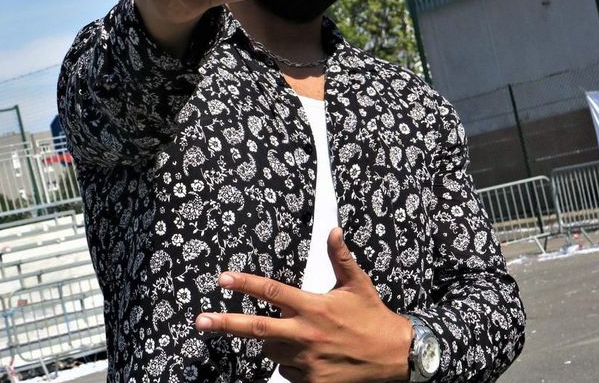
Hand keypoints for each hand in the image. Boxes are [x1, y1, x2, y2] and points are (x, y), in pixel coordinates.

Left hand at [195, 227, 413, 382]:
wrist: (397, 357)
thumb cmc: (374, 319)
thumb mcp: (358, 285)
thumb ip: (340, 258)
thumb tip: (334, 230)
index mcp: (313, 306)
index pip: (271, 291)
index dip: (245, 283)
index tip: (223, 279)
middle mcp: (306, 334)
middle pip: (256, 328)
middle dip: (225, 323)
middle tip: (201, 321)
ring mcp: (307, 361)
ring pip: (272, 351)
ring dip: (274, 343)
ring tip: (300, 337)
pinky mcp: (312, 382)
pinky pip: (287, 372)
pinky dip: (291, 364)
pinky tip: (311, 357)